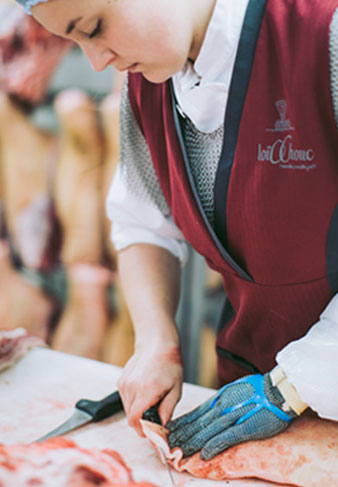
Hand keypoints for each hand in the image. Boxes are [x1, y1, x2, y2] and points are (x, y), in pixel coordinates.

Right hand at [118, 340, 182, 435]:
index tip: (152, 432)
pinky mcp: (120, 382)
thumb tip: (161, 429)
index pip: (135, 421)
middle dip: (143, 421)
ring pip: (127, 410)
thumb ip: (167, 412)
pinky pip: (125, 400)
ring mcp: (124, 384)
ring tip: (152, 398)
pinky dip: (134, 402)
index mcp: (147, 390)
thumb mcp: (176, 390)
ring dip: (138, 411)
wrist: (156, 344)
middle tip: (156, 415)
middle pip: (131, 418)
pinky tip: (145, 390)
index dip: (143, 431)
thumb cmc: (169, 364)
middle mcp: (131, 387)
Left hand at [167, 372, 296, 459]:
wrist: (279, 389)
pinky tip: (204, 454)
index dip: (183, 424)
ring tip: (179, 451)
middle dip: (182, 435)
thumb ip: (222, 400)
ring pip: (207, 431)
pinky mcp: (245, 427)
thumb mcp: (235, 390)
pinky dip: (214, 446)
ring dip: (192, 442)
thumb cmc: (259, 390)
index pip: (196, 413)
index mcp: (220, 398)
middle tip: (168, 444)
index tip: (171, 431)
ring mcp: (233, 416)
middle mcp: (222, 406)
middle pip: (197, 423)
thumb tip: (212, 407)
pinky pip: (226, 438)